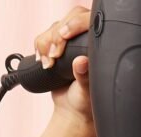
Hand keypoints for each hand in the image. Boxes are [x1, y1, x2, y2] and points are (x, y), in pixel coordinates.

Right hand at [34, 5, 92, 125]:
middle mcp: (87, 41)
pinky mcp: (58, 48)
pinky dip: (39, 47)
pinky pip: (44, 38)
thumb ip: (85, 77)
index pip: (87, 21)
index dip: (73, 24)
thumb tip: (82, 62)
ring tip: (48, 64)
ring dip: (45, 44)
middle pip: (67, 20)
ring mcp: (72, 43)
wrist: (73, 111)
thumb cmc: (86, 102)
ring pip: (54, 28)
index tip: (64, 37)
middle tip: (54, 57)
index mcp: (100, 47)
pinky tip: (42, 60)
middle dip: (56, 36)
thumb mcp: (87, 91)